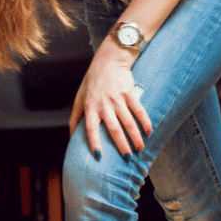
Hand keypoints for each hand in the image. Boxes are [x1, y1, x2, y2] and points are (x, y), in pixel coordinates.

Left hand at [70, 36, 151, 156]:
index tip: (99, 156)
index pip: (91, 129)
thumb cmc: (92, 81)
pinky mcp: (130, 93)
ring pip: (128, 123)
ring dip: (135, 138)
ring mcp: (117, 99)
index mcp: (90, 107)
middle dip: (121, 146)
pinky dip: (145, 122)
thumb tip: (71, 137)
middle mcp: (104, 105)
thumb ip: (75, 118)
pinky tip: (149, 132)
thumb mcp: (79, 98)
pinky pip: (139, 110)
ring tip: (140, 149)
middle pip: (114, 130)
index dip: (94, 143)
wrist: (109, 61)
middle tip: (127, 159)